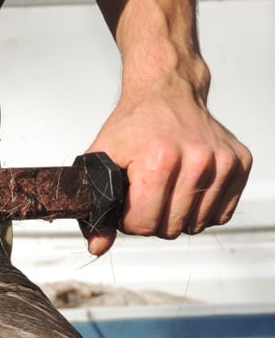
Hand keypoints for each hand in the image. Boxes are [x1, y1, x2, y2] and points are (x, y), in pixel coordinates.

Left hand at [80, 85, 252, 255]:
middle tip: (148, 194)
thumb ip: (97, 208)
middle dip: (153, 218)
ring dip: (178, 215)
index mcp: (160, 160)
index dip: (129, 219)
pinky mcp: (240, 162)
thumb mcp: (102, 161)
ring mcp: (223, 161)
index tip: (129, 201)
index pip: (143, 224)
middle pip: (171, 228)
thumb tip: (98, 247)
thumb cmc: (135, 125)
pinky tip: (189, 188)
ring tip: (168, 189)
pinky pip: (221, 215)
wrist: (167, 90)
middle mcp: (197, 159)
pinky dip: (203, 210)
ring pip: (196, 225)